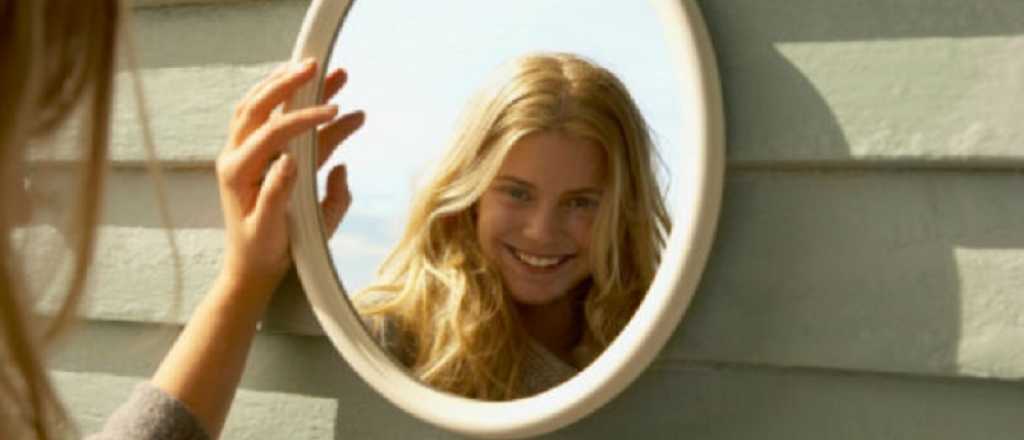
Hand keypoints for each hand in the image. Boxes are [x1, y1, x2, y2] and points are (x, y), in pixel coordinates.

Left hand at [216, 59, 362, 290]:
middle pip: (258, 107)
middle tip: (316, 66)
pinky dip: (288, 101)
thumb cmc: (266, 250)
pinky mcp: (255, 156)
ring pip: (260, 107)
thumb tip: (294, 160)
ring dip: (287, 85)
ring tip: (318, 69)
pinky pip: (268, 119)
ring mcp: (243, 153)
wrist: (251, 267)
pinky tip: (311, 91)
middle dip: (288, 83)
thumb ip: (281, 193)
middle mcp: (235, 156)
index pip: (272, 133)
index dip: (304, 119)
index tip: (334, 111)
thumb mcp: (274, 228)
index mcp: (238, 173)